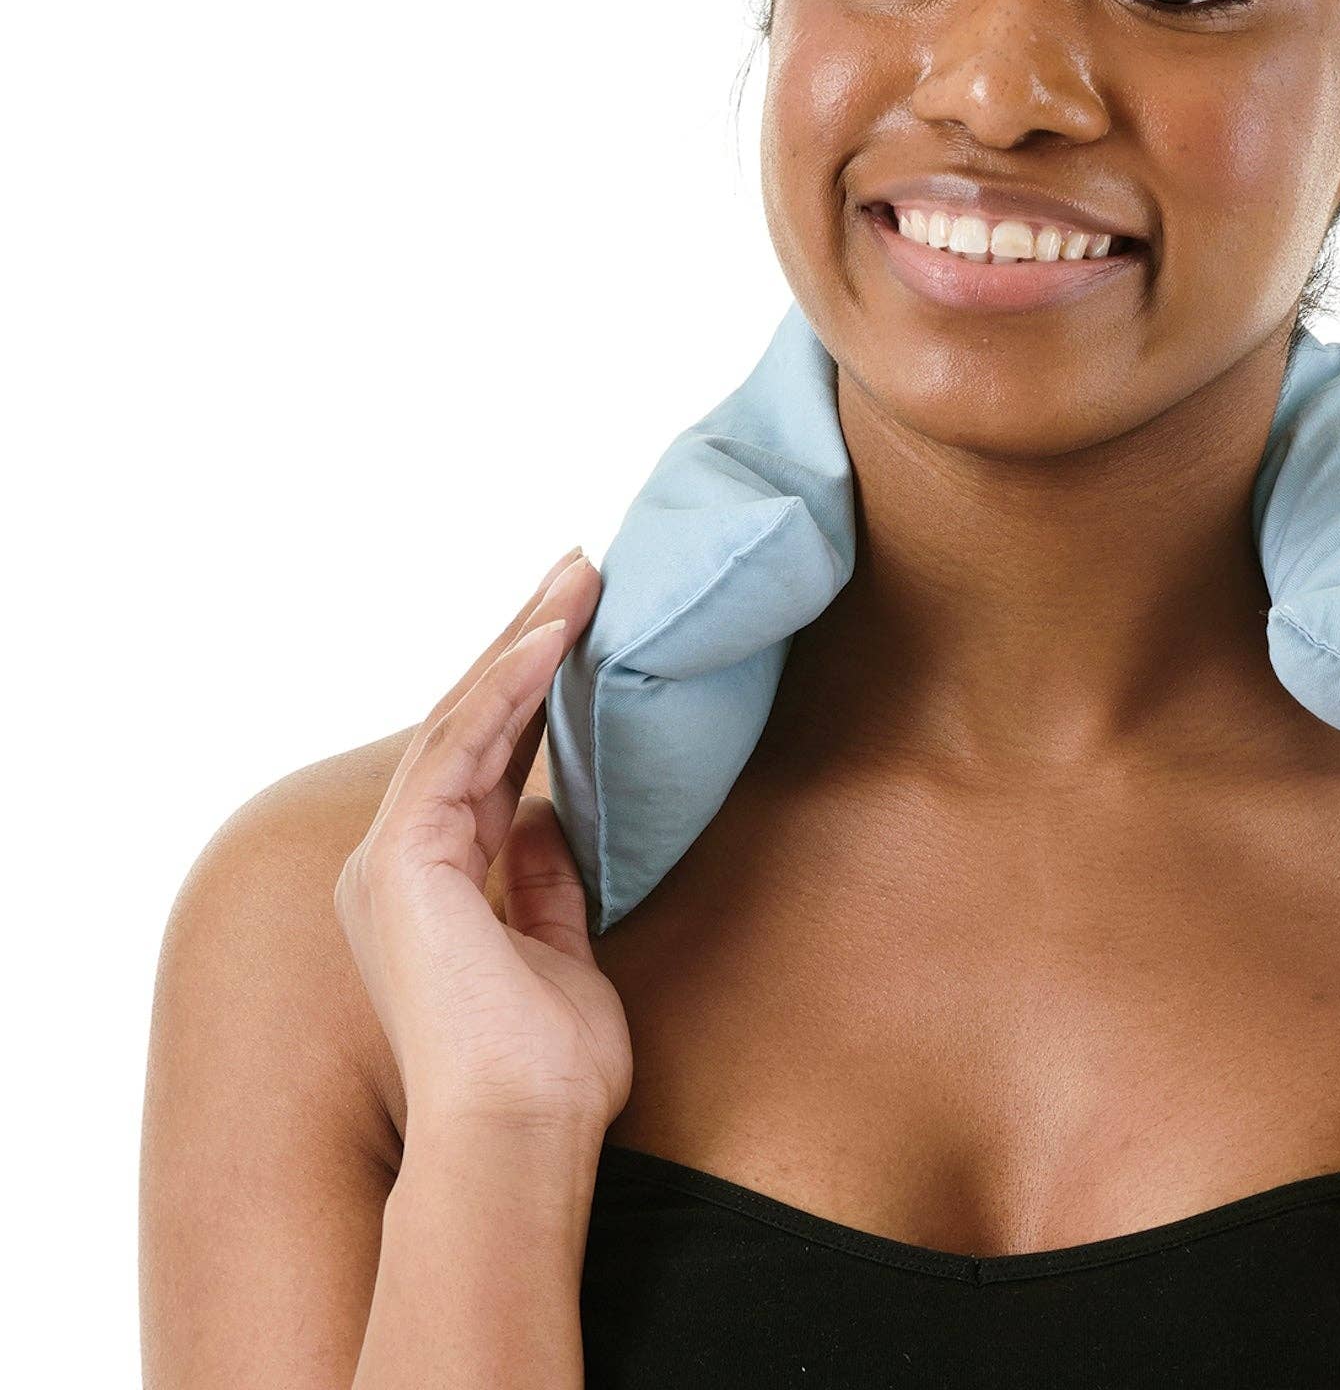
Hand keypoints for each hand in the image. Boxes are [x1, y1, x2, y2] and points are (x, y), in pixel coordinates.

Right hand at [335, 548, 633, 1139]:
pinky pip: (462, 746)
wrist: (521, 1136)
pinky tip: (554, 636)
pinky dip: (511, 685)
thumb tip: (549, 823)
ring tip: (580, 575)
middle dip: (526, 639)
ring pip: (464, 716)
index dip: (534, 687)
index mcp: (433, 884)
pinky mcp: (403, 858)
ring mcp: (392, 858)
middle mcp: (400, 862)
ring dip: (524, 639)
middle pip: (471, 721)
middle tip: (580, 570)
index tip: (580, 627)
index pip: (488, 757)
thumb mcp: (561, 954)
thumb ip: (546, 885)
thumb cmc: (548, 1070)